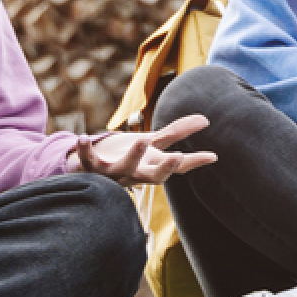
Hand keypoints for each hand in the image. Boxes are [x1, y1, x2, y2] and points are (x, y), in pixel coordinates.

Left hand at [72, 114, 217, 183]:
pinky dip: (85, 151)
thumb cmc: (127, 157)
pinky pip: (89, 161)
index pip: (176, 167)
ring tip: (141, 140)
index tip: (212, 156)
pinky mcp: (93, 168)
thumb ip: (176, 133)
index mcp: (152, 167)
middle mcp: (136, 174)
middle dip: (166, 168)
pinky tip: (84, 137)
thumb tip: (205, 119)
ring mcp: (114, 173)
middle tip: (177, 157)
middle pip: (154, 177)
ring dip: (133, 156)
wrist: (91, 171)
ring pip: (125, 169)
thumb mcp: (152, 144)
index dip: (194, 162)